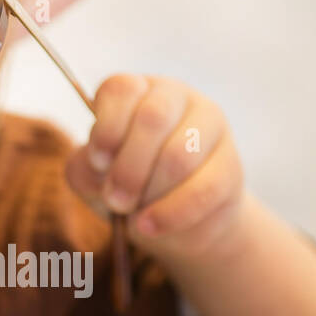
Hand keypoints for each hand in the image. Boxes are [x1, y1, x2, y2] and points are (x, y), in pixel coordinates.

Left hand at [64, 74, 247, 262]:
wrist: (169, 220)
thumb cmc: (123, 185)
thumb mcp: (91, 176)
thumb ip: (85, 167)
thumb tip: (101, 168)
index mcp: (136, 91)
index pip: (122, 89)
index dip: (106, 128)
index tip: (97, 161)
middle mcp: (175, 97)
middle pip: (153, 118)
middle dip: (128, 167)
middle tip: (114, 200)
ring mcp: (209, 127)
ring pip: (180, 154)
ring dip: (150, 191)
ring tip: (132, 215)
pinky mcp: (231, 165)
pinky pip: (204, 189)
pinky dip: (171, 213)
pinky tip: (150, 226)